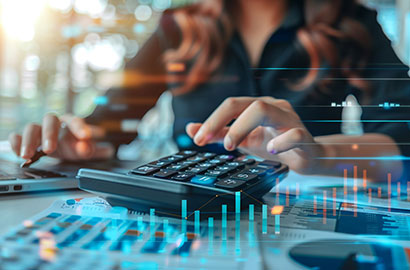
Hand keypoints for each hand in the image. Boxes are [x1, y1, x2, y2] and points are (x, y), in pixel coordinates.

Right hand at [8, 113, 113, 160]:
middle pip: (50, 120)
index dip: (80, 128)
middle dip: (49, 134)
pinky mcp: (27, 139)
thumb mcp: (86, 148)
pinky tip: (18, 153)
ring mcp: (39, 130)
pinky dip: (16, 143)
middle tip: (50, 149)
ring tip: (28, 155)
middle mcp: (54, 124)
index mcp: (71, 122)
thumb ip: (95, 149)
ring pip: (31, 128)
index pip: (75, 121)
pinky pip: (17, 136)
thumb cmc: (74, 144)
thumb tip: (108, 150)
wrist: (61, 147)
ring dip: (29, 141)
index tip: (86, 137)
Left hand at [186, 97, 326, 174]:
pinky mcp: (304, 137)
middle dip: (222, 121)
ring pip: (265, 110)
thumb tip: (191, 128)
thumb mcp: (244, 139)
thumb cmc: (276, 144)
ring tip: (231, 146)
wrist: (308, 156)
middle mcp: (273, 107)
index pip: (231, 105)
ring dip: (242, 127)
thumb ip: (219, 134)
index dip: (212, 120)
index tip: (197, 138)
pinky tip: (270, 150)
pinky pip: (295, 134)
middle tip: (209, 142)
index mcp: (258, 107)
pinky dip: (281, 141)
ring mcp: (290, 120)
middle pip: (244, 103)